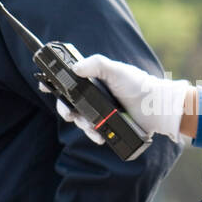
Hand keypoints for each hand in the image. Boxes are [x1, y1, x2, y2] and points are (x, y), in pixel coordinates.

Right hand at [42, 54, 190, 143]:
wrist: (156, 108)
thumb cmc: (138, 85)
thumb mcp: (116, 70)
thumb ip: (96, 65)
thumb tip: (75, 68)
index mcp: (94, 82)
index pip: (69, 82)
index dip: (55, 84)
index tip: (45, 86)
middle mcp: (95, 97)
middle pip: (70, 104)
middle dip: (65, 110)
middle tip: (69, 114)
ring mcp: (101, 113)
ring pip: (80, 121)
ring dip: (82, 125)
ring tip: (91, 127)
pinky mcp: (108, 126)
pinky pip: (94, 132)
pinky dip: (94, 135)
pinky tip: (99, 136)